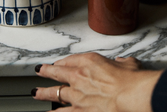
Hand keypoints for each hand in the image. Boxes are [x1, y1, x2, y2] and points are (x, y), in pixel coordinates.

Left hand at [32, 53, 162, 111]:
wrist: (129, 96)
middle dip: (47, 71)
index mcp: (91, 61)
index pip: (73, 59)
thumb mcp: (129, 64)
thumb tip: (122, 63)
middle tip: (40, 70)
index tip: (61, 62)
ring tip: (36, 93)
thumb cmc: (130, 80)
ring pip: (55, 93)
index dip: (65, 61)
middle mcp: (80, 76)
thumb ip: (123, 64)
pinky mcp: (79, 111)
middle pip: (58, 72)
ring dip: (44, 93)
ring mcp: (77, 95)